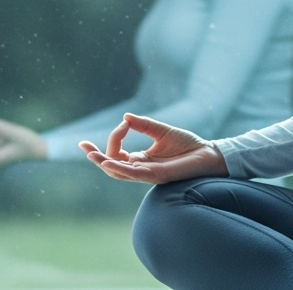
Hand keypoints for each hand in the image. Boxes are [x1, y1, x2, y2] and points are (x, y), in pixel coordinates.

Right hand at [78, 113, 228, 183]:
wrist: (209, 154)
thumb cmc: (188, 145)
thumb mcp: (161, 131)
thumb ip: (144, 125)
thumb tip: (125, 117)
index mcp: (141, 159)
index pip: (117, 152)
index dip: (115, 137)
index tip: (124, 123)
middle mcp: (141, 168)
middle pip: (112, 167)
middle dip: (96, 157)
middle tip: (83, 145)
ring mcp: (148, 174)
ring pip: (119, 173)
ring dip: (104, 163)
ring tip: (92, 155)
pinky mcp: (157, 175)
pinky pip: (134, 174)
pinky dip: (120, 169)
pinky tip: (109, 162)